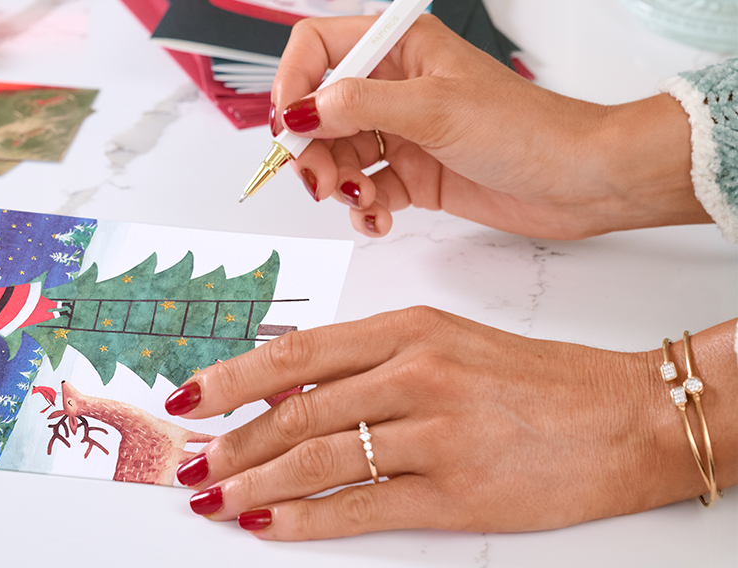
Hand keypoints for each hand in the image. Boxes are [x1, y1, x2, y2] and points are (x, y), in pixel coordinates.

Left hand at [166, 309, 736, 539]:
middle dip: (230, 440)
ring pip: (317, 458)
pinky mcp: (456, 493)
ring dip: (254, 483)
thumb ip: (372, 361)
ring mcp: (435, 435)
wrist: (621, 417)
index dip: (232, 378)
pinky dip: (305, 519)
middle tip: (190, 461)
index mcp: (409, 330)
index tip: (191, 398)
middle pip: (295, 410)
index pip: (296, 353)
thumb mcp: (449, 343)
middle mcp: (415, 375)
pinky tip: (269, 526)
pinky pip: (361, 507)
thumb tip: (293, 389)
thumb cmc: (536, 379)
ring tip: (214, 497)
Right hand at [271, 15, 707, 238]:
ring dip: (338, 184)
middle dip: (313, 148)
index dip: (294, 82)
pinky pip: (366, 191)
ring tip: (360, 201)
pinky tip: (377, 218)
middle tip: (319, 180)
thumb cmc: (527, 129)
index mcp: (401, 48)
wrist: (577, 180)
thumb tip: (304, 109)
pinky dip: (364, 210)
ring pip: (338, 155)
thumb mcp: (435, 108)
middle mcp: (395, 87)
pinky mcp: (414, 175)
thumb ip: (361, 105)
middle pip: (320, 111)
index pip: (319, 47)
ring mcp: (403, 133)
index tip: (291, 124)